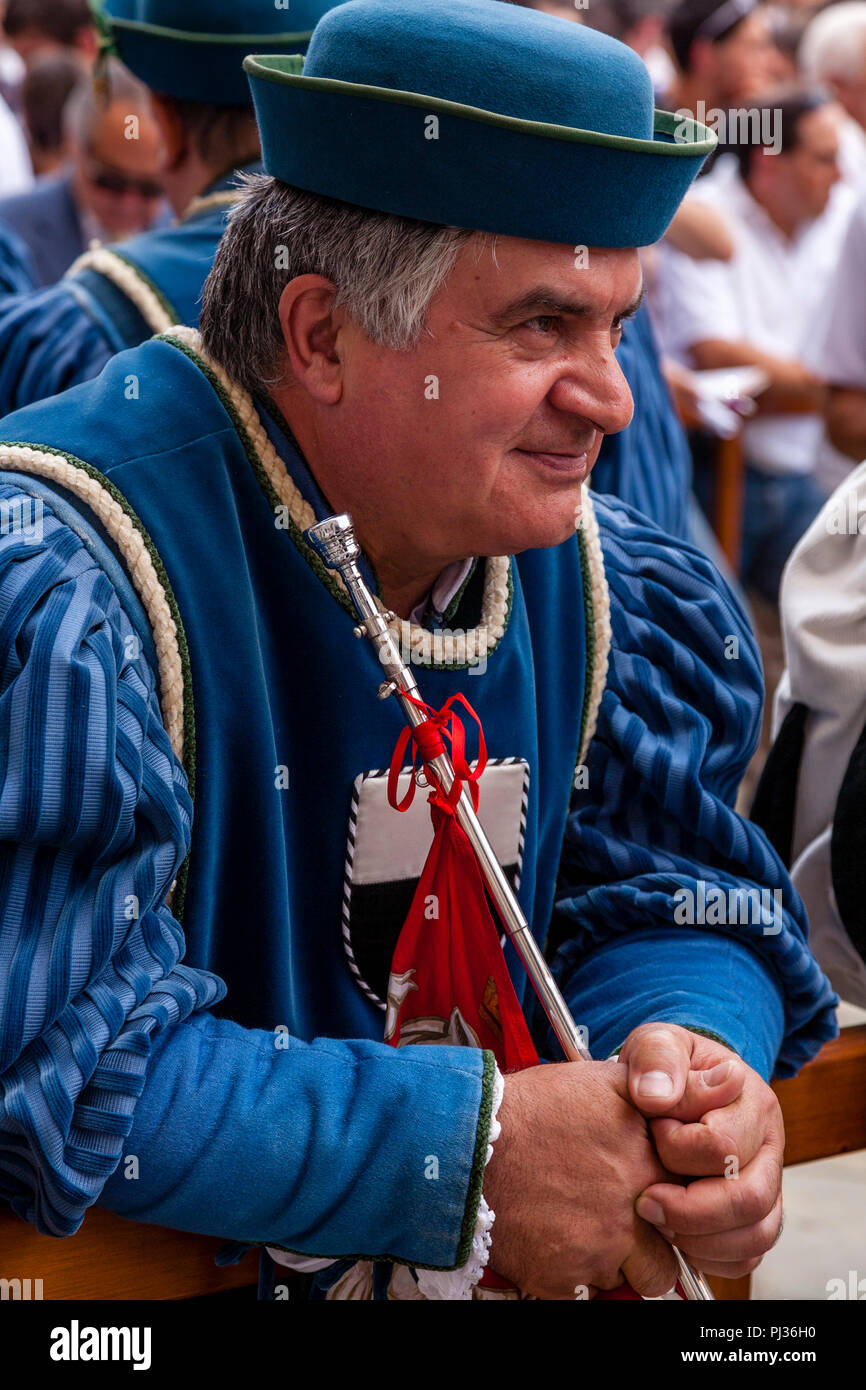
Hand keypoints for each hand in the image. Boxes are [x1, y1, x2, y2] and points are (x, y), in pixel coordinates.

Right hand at [482, 1059, 678, 1299]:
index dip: (674, 1206)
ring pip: (632, 1280)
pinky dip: (575, 1275)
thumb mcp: (603, 1082)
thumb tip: (700, 1098)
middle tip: (617, 1225)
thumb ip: (657, 1098)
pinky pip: (588, 1294)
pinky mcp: (567, 1280)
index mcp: (650, 1164)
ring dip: (614, 1263)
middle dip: (648, 1247)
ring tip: (581, 1229)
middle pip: (667, 1257)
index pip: (691, 1204)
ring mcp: (602, 1250)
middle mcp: (636, 1211)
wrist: (471, 1141)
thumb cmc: (533, 1109)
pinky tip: (554, 1238)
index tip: (653, 1201)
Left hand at [618, 1023, 783, 1279]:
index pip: (722, 1144)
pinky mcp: (757, 1215)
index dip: (676, 1148)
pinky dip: (713, 1259)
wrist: (676, 1084)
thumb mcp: (656, 1045)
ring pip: (756, 1233)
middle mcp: (770, 1144)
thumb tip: (656, 1097)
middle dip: (688, 1210)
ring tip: (658, 1222)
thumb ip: (655, 1059)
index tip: (650, 1130)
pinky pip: (749, 1254)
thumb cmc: (665, 1067)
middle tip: (644, 1202)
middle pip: (748, 1198)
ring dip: (700, 1240)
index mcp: (749, 1099)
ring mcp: (768, 1182)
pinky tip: (676, 1239)